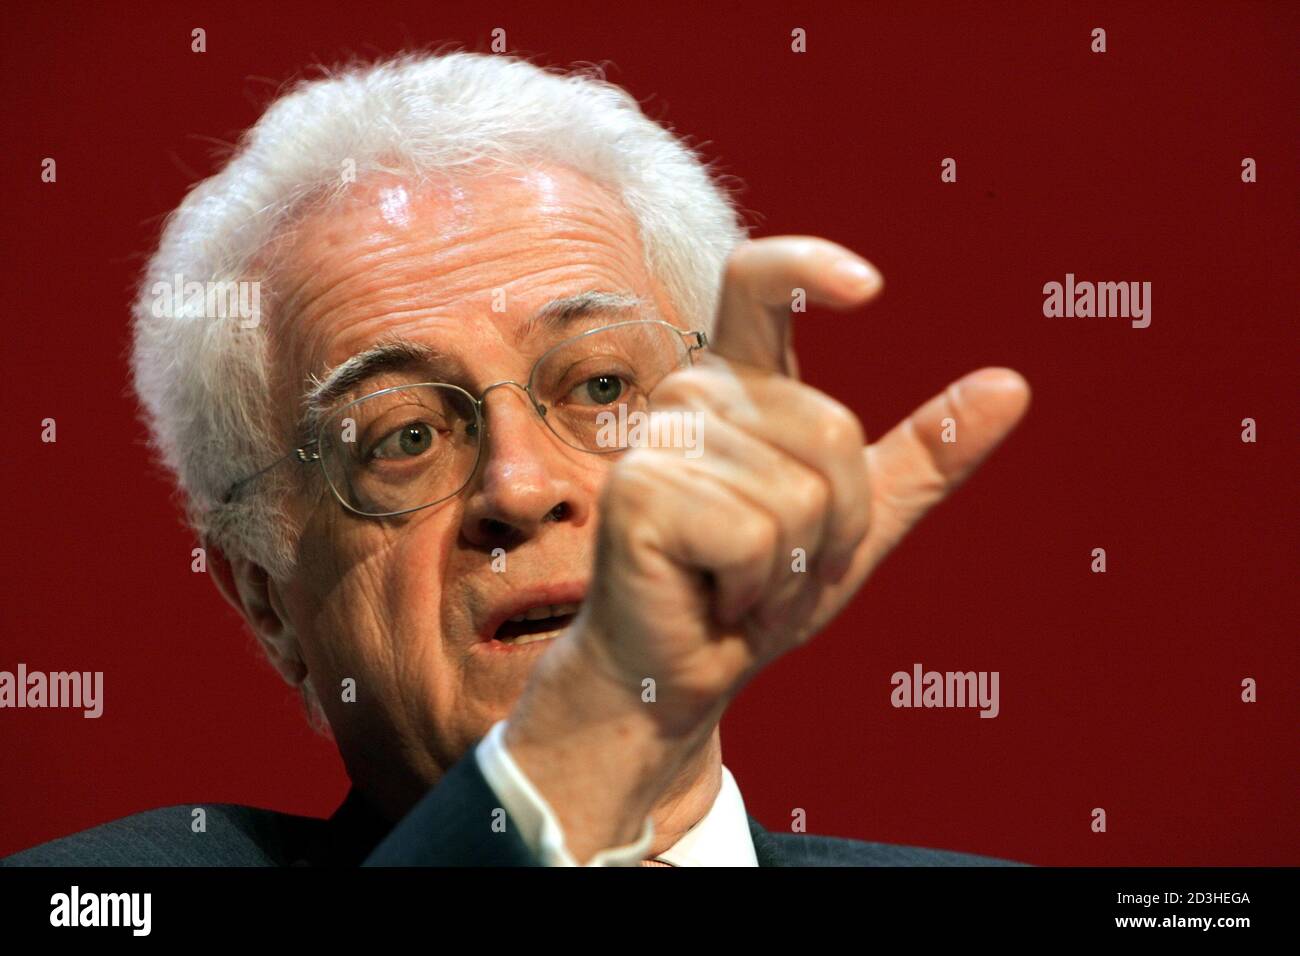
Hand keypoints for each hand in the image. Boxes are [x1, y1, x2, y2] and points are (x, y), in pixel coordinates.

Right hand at [506, 236, 1029, 860]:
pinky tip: (711, 597)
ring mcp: (660, 440)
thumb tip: (1012, 385)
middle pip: (831, 431)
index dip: (809, 264)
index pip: (757, 281)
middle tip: (785, 565)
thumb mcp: (858, 521)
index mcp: (741, 384)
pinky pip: (756, 538)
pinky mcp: (640, 492)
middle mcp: (694, 395)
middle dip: (838, 526)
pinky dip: (755, 590)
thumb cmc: (757, 591)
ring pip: (799, 497)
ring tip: (740, 585)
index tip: (871, 288)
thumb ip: (923, 455)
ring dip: (793, 569)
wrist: (683, 670)